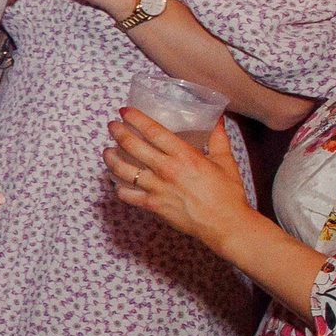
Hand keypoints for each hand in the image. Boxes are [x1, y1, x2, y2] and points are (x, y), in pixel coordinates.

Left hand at [103, 110, 248, 249]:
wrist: (226, 225)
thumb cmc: (228, 194)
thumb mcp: (225, 161)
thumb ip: (218, 138)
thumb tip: (217, 119)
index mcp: (184, 156)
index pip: (153, 131)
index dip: (135, 118)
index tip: (125, 111)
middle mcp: (166, 170)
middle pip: (132, 146)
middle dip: (118, 132)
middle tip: (112, 126)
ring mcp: (156, 189)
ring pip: (122, 170)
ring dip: (111, 158)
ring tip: (108, 151)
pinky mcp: (152, 206)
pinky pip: (126, 194)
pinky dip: (118, 186)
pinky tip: (117, 180)